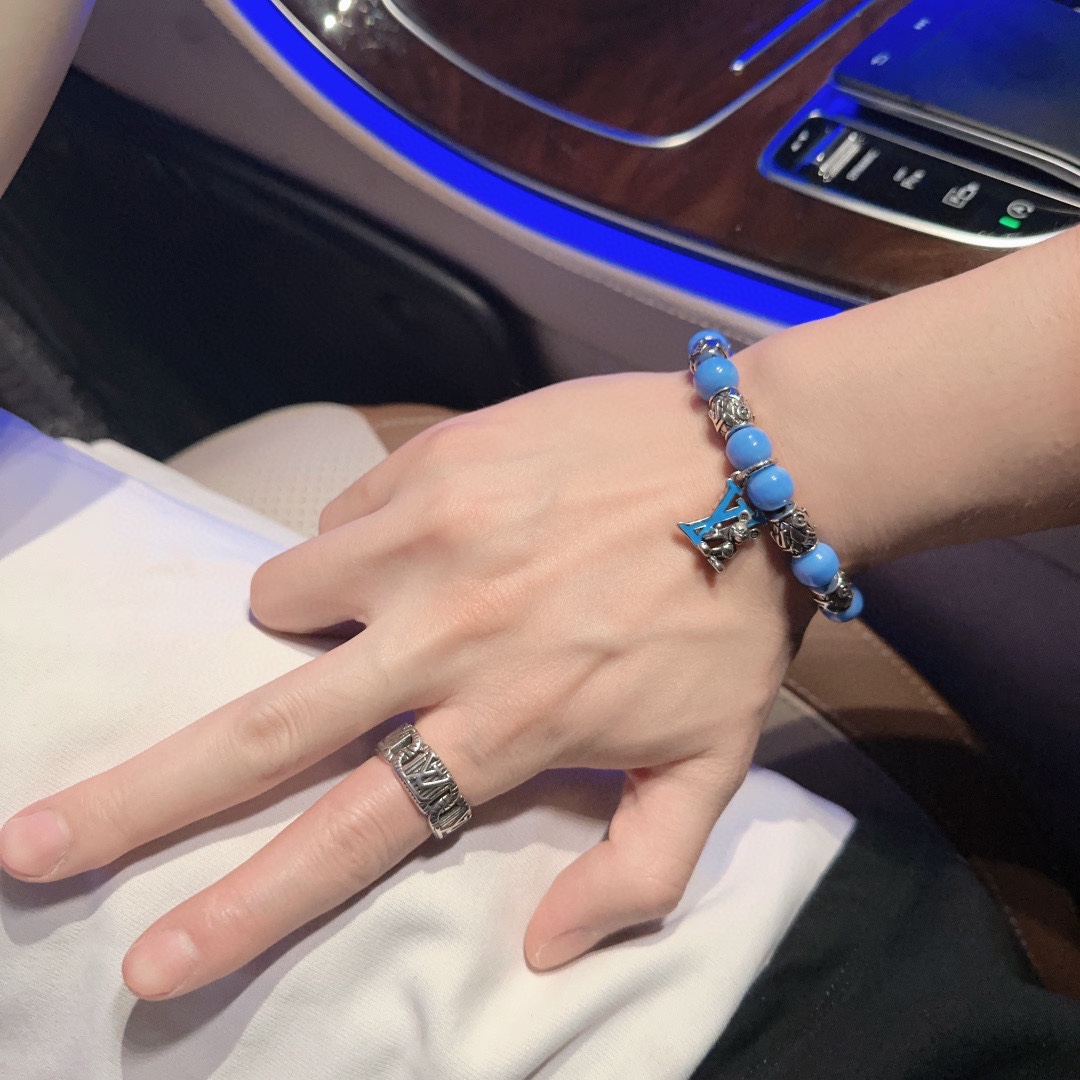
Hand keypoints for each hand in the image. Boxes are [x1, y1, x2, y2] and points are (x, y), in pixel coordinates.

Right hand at [0, 373, 811, 998]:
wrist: (757, 461)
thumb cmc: (733, 617)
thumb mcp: (710, 763)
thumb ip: (632, 872)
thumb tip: (536, 952)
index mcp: (507, 726)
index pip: (348, 836)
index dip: (241, 910)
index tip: (150, 961)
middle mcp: (445, 638)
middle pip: (259, 735)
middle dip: (139, 801)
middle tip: (37, 842)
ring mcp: (426, 538)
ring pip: (285, 601)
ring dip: (311, 625)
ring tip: (390, 610)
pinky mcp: (431, 462)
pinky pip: (341, 519)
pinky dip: (365, 545)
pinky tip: (442, 538)